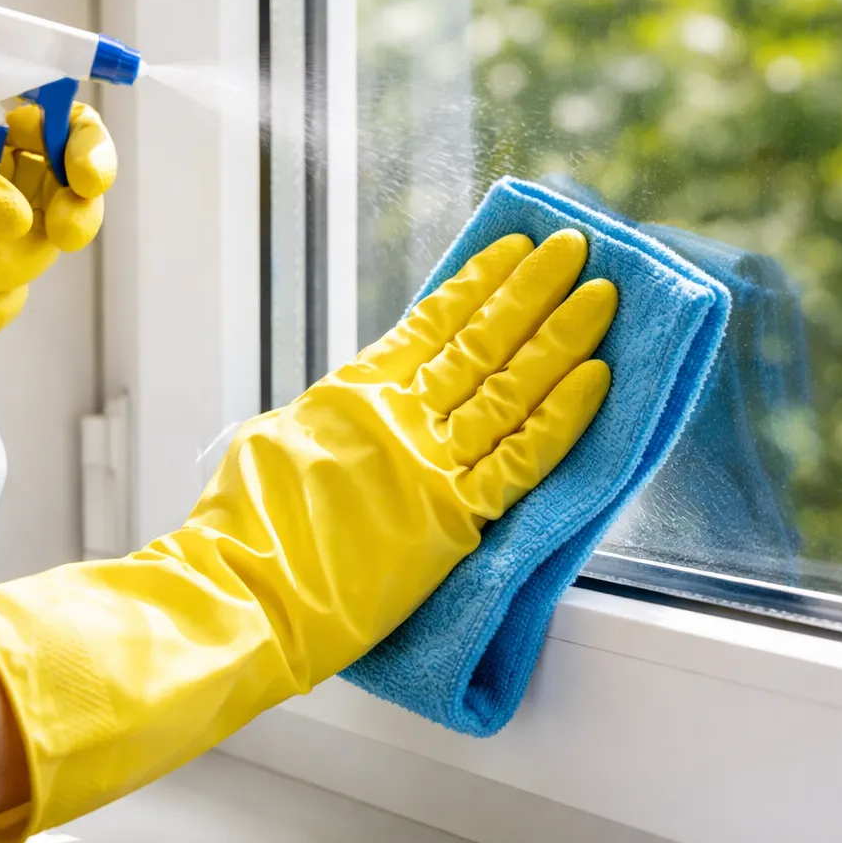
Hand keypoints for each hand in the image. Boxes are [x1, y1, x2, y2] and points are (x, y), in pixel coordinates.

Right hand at [0, 229, 616, 842]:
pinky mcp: (452, 515)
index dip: (478, 284)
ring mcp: (428, 462)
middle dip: (532, 291)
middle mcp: (398, 416)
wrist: (240, 594)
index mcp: (353, 394)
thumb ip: (332, 421)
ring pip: (511, 386)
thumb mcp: (278, 443)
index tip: (514, 250)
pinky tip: (597, 378)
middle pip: (481, 341)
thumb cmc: (243, 531)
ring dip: (560, 338)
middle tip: (574, 248)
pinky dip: (562, 417)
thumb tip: (354, 410)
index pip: (431, 325)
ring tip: (600, 296)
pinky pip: (522, 457)